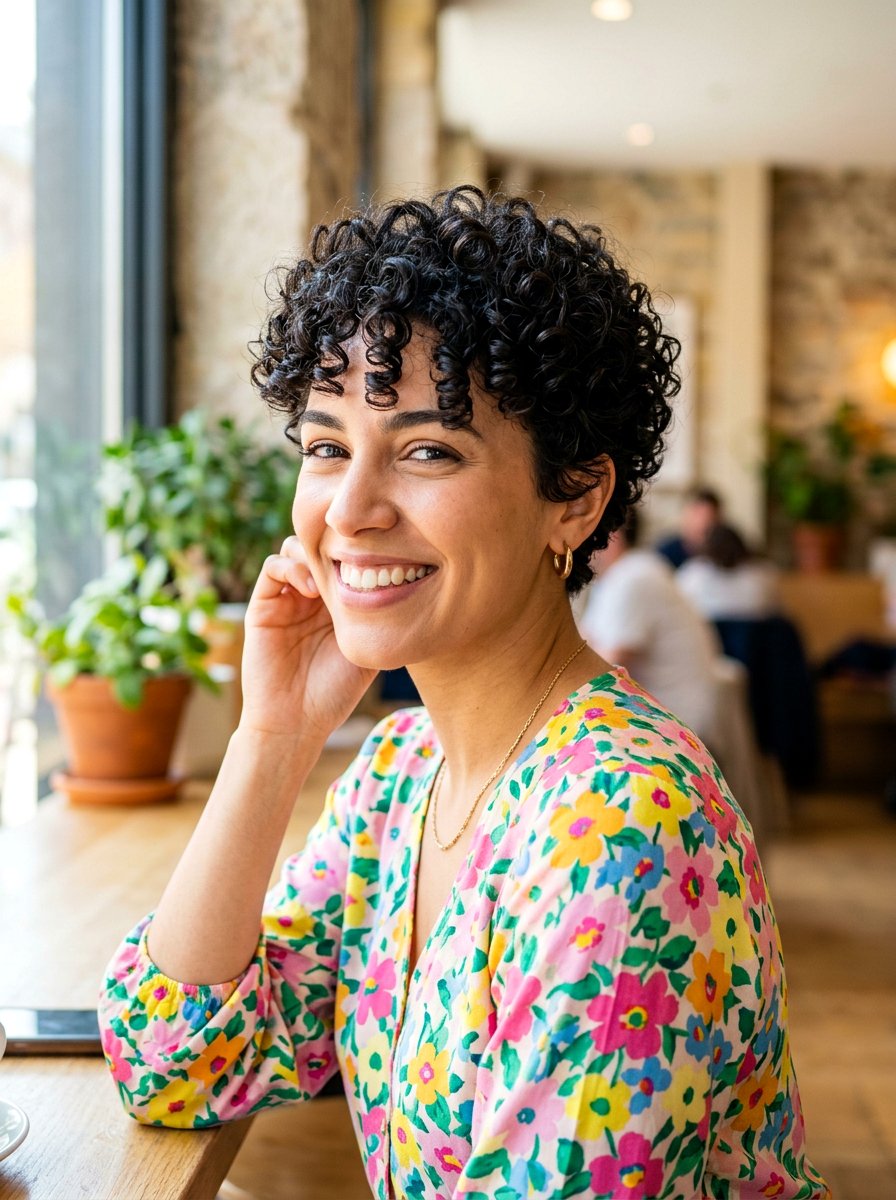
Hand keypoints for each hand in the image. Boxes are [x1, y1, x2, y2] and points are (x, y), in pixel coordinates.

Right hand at [238, 536, 376, 743]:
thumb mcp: (368, 652)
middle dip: (335, 545)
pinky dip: (290, 566)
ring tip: (329, 580)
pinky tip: (309, 588)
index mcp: (337, 603)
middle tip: (352, 560)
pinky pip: (273, 567)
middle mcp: (311, 596)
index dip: (359, 551)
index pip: (345, 558)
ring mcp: (286, 599)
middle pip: (320, 546)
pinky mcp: (263, 606)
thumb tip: (406, 586)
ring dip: (312, 553)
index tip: (376, 558)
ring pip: (295, 549)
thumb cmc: (334, 693)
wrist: (296, 722)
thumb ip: (380, 620)